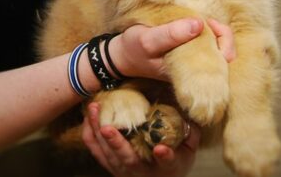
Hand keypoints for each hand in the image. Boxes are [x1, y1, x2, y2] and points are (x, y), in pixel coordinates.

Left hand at [82, 102, 200, 176]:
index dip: (165, 156)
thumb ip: (191, 132)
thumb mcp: (189, 151)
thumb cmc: (175, 162)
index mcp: (167, 167)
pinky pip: (96, 151)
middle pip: (128, 160)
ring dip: (98, 132)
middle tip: (108, 128)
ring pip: (107, 154)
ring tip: (94, 110)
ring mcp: (123, 171)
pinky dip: (90, 135)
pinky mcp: (111, 166)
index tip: (161, 149)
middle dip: (117, 144)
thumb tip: (193, 110)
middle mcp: (143, 172)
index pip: (168, 162)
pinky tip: (88, 117)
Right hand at [109, 18, 235, 80]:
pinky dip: (208, 33)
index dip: (224, 41)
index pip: (224, 62)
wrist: (122, 57)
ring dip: (216, 33)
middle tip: (208, 20)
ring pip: (219, 50)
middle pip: (226, 57)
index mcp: (190, 72)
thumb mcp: (149, 40)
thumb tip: (199, 24)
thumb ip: (172, 34)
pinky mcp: (189, 55)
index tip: (208, 23)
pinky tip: (197, 24)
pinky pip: (208, 46)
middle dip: (223, 35)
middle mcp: (195, 70)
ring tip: (203, 20)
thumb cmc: (135, 49)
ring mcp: (193, 63)